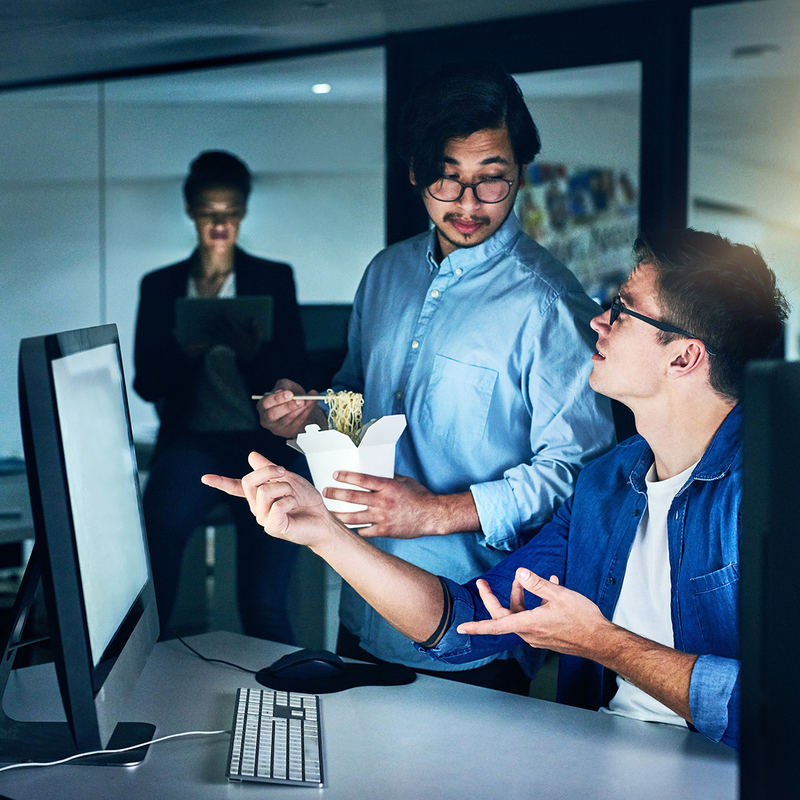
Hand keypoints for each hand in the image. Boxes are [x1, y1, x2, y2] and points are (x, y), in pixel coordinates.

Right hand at [201, 451, 335, 547]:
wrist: (323, 518)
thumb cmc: (307, 501)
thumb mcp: (288, 478)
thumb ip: (269, 469)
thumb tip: (252, 456)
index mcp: (259, 496)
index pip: (237, 487)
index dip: (221, 482)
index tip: (205, 478)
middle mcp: (258, 507)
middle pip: (249, 481)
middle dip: (269, 471)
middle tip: (284, 473)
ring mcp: (264, 518)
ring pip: (264, 492)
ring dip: (284, 488)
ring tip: (293, 497)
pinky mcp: (273, 527)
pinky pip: (276, 506)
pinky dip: (289, 501)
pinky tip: (294, 507)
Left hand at [207, 314, 261, 359]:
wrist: (249, 355)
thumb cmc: (254, 344)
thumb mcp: (258, 336)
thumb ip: (255, 327)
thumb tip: (253, 317)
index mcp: (239, 332)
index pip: (231, 321)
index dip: (226, 314)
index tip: (222, 308)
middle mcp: (231, 335)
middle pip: (220, 325)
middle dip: (213, 319)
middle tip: (206, 313)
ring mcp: (227, 339)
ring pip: (216, 331)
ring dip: (209, 325)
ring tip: (202, 319)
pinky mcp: (225, 342)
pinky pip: (215, 338)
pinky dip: (209, 334)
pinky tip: (203, 330)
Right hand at [256, 378, 326, 437]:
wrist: (300, 408)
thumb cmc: (289, 396)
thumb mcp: (286, 386)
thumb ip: (284, 385)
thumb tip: (284, 390)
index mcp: (262, 406)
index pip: (265, 403)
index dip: (277, 399)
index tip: (290, 393)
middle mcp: (266, 419)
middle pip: (273, 415)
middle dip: (287, 407)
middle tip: (300, 400)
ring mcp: (277, 428)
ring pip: (288, 419)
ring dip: (301, 409)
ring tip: (310, 399)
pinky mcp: (288, 432)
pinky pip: (297, 422)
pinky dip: (307, 412)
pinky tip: (312, 404)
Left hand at [323, 471, 445, 537]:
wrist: (432, 516)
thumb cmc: (420, 496)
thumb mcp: (404, 481)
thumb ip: (389, 477)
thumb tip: (375, 471)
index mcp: (388, 486)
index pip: (362, 479)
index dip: (346, 476)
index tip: (335, 475)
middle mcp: (383, 502)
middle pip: (353, 497)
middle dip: (336, 494)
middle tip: (326, 492)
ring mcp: (383, 518)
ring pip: (354, 517)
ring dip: (339, 514)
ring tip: (330, 512)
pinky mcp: (385, 531)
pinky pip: (365, 531)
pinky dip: (356, 529)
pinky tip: (348, 527)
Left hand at [457, 568, 612, 658]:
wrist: (602, 640)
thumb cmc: (583, 619)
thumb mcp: (559, 595)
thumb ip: (537, 583)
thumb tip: (519, 572)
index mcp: (529, 624)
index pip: (496, 625)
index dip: (477, 626)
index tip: (461, 628)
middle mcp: (530, 633)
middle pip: (504, 615)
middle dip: (493, 597)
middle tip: (483, 582)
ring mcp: (539, 635)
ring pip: (520, 614)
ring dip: (521, 596)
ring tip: (529, 579)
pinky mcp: (547, 635)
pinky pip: (533, 617)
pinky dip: (535, 602)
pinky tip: (548, 586)